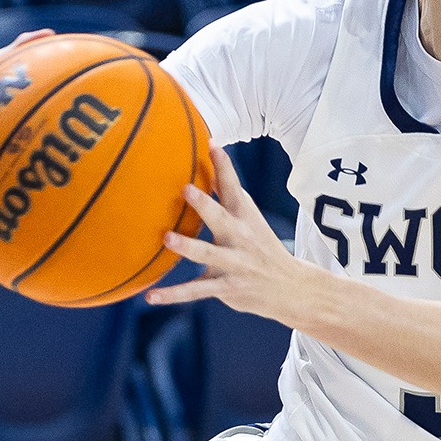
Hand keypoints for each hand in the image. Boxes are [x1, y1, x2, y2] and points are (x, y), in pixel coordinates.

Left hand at [143, 148, 310, 320]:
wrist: (290, 287)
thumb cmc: (260, 246)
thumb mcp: (249, 218)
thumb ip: (227, 195)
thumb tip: (206, 160)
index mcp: (245, 217)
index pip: (234, 188)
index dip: (223, 167)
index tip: (212, 145)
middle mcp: (240, 238)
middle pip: (221, 218)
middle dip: (205, 204)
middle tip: (186, 189)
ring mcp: (234, 264)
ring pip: (208, 255)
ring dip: (188, 247)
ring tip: (168, 238)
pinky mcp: (226, 287)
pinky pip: (196, 291)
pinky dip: (173, 295)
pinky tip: (150, 296)